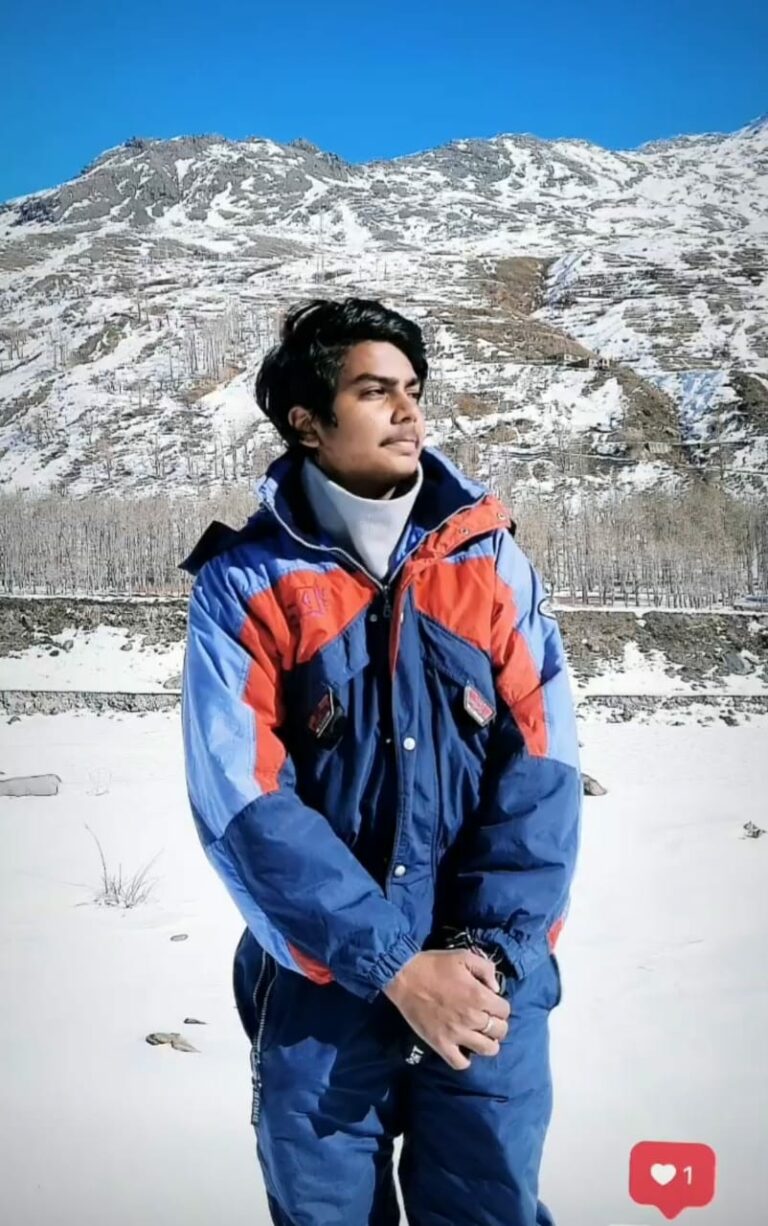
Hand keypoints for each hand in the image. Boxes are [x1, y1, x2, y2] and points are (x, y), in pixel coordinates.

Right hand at [383, 949, 509, 1069]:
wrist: (404, 976)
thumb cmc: (434, 965)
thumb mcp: (464, 956)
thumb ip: (486, 969)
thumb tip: (496, 988)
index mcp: (479, 996)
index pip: (505, 1010)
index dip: (500, 1005)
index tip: (491, 1002)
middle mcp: (472, 1018)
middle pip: (500, 1031)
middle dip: (497, 1024)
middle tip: (487, 1018)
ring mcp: (456, 1034)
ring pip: (487, 1049)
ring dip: (488, 1043)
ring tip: (480, 1035)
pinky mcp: (440, 1044)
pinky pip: (460, 1063)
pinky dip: (465, 1059)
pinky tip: (463, 1048)